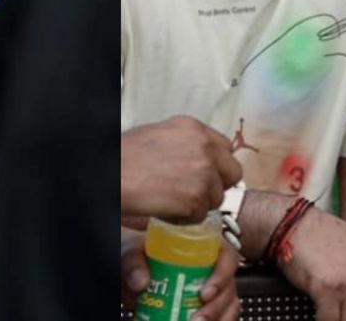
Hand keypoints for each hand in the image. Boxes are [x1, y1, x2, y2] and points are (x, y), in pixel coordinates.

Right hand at [122, 117, 242, 220]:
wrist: (113, 175)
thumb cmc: (126, 156)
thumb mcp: (160, 135)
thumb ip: (186, 143)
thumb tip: (196, 157)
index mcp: (194, 128)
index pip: (226, 148)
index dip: (216, 165)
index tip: (205, 174)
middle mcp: (205, 147)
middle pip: (232, 173)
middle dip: (216, 185)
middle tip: (194, 192)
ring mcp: (203, 174)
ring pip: (216, 198)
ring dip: (198, 203)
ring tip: (172, 200)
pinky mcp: (196, 199)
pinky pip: (200, 216)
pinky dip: (184, 218)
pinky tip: (165, 208)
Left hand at [122, 230, 240, 320]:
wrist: (136, 272)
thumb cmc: (141, 254)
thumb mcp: (134, 250)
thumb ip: (133, 261)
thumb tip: (140, 281)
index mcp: (205, 245)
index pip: (227, 256)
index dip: (222, 276)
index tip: (205, 293)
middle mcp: (215, 267)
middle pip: (229, 287)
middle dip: (216, 307)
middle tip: (197, 320)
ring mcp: (216, 289)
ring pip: (229, 306)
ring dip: (218, 318)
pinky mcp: (210, 307)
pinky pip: (222, 316)